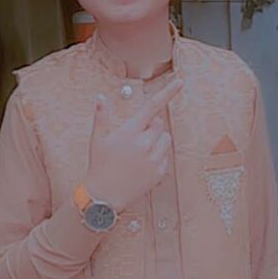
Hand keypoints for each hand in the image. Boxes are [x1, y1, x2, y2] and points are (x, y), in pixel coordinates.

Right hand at [84, 77, 182, 211]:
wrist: (104, 196)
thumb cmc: (99, 165)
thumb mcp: (97, 139)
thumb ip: (102, 116)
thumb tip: (101, 97)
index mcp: (129, 132)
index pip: (151, 107)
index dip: (167, 92)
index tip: (179, 81)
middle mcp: (144, 144)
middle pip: (158, 124)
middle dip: (150, 127)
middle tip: (134, 138)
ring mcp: (153, 158)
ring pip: (165, 138)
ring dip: (156, 140)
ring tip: (139, 152)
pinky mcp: (159, 171)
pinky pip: (166, 155)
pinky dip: (158, 155)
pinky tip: (142, 163)